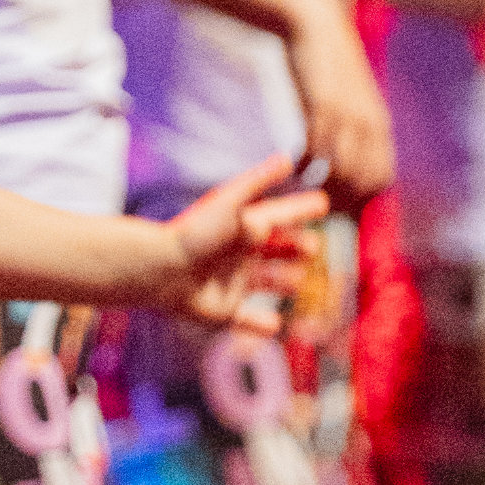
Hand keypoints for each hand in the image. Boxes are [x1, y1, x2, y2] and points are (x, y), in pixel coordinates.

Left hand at [151, 157, 328, 329]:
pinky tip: (275, 324)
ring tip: (297, 280)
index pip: (281, 216)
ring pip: (269, 282)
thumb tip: (286, 160)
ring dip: (286, 281)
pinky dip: (261, 324)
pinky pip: (246, 320)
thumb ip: (256, 183)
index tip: (322, 203)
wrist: (162, 270)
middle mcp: (241, 254)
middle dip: (298, 247)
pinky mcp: (224, 311)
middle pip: (278, 249)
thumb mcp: (229, 203)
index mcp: (244, 228)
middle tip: (313, 246)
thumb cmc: (197, 234)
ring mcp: (233, 282)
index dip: (301, 210)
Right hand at [281, 0, 394, 207]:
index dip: (361, 200)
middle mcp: (369, 124)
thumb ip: (357, 127)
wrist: (316, 25)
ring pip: (341, 173)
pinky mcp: (321, 107)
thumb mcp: (353, 98)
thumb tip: (351, 159)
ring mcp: (346, 116)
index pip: (381, 180)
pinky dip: (303, 167)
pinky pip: (315, 152)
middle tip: (314, 203)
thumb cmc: (330, 65)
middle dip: (340, 201)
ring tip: (301, 188)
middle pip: (363, 183)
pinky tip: (293, 166)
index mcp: (379, 125)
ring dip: (319, 188)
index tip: (337, 205)